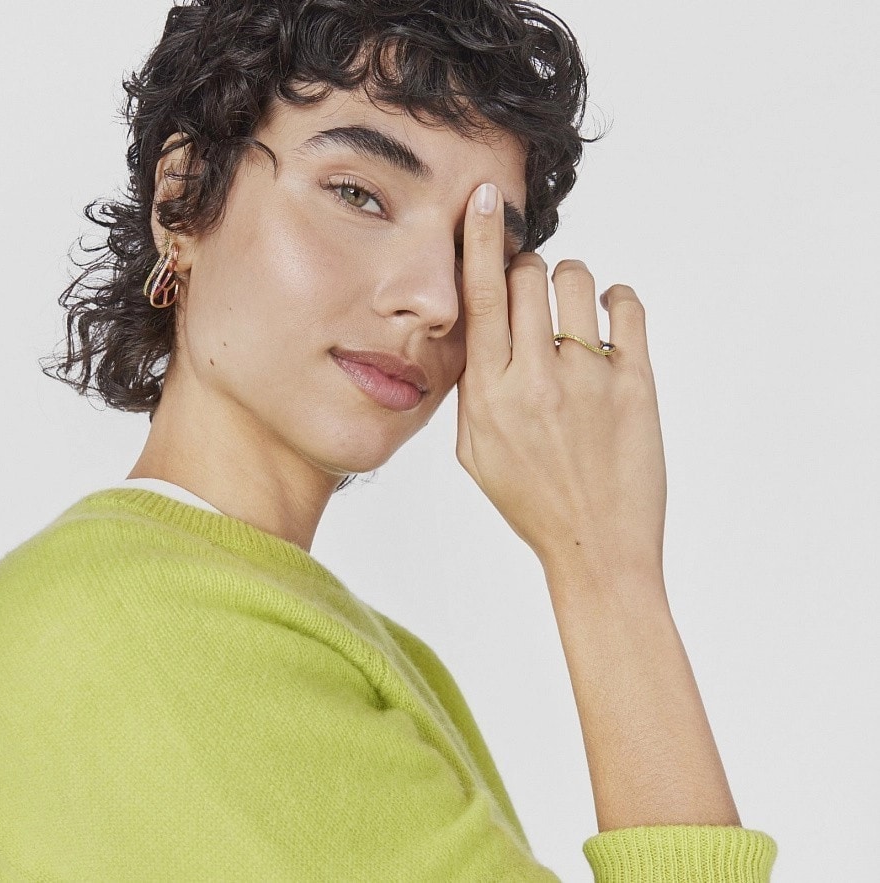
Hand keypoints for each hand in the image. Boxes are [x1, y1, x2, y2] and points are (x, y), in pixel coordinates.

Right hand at [455, 183, 667, 581]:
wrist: (596, 549)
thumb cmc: (531, 503)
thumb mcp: (475, 453)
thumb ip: (473, 388)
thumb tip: (482, 329)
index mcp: (490, 395)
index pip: (480, 298)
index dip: (479, 240)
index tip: (483, 200)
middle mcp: (537, 379)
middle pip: (531, 277)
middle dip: (529, 272)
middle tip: (535, 295)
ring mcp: (590, 379)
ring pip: (578, 281)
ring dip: (571, 284)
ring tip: (573, 316)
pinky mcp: (637, 385)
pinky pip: (628, 307)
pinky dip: (616, 301)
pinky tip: (608, 320)